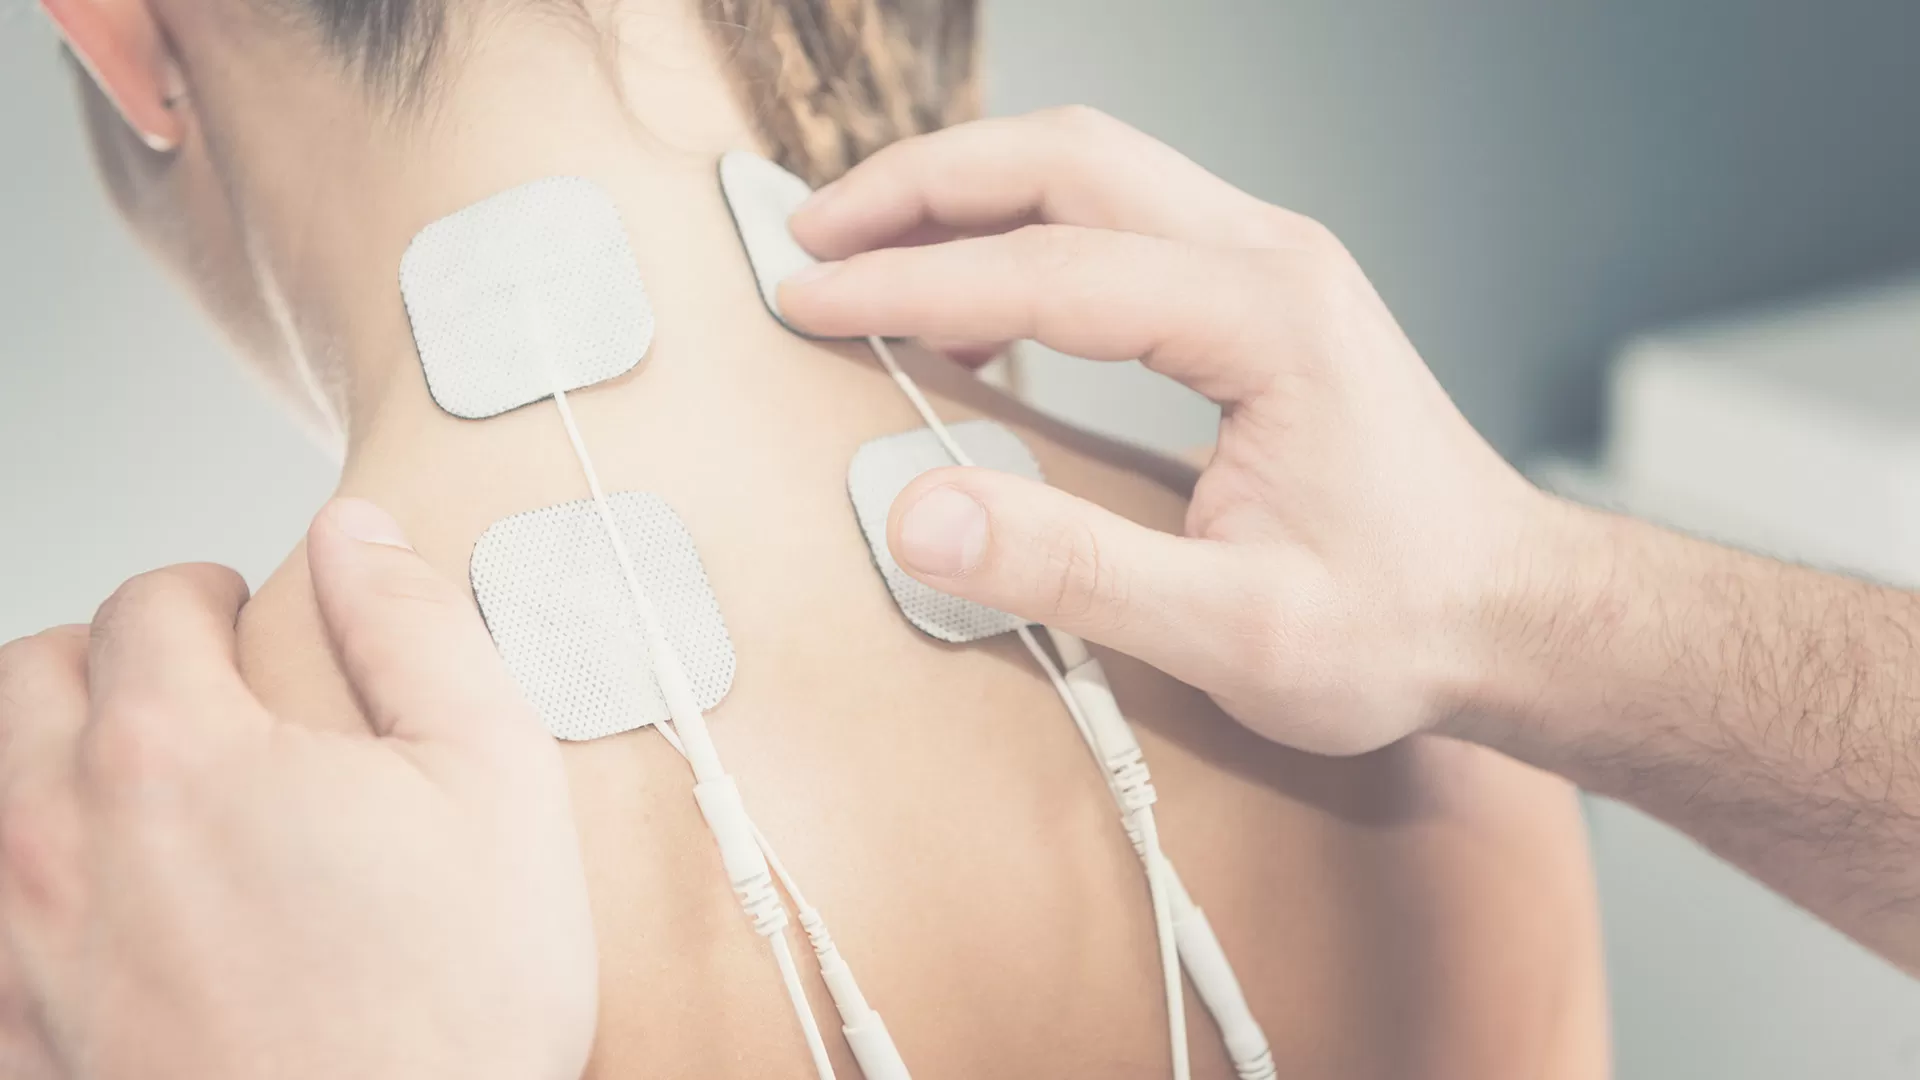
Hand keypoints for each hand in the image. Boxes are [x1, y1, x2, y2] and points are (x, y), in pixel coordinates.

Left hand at [0, 500, 596, 1079]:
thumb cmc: (449, 1016)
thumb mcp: (497, 782)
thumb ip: (418, 630)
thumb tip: (360, 536)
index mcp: (178, 756)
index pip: (150, 605)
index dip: (206, 590)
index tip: (241, 616)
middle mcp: (63, 844)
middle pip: (30, 681)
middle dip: (106, 656)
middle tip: (183, 684)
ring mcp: (23, 956)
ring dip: (46, 759)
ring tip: (134, 783)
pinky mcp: (19, 1046)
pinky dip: (25, 889)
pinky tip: (100, 912)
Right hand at [780, 107, 1556, 754]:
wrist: (1510, 610)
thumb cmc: (1398, 623)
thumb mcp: (1235, 630)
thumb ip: (1075, 571)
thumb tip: (919, 515)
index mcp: (1268, 318)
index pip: (1050, 271)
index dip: (911, 284)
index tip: (807, 304)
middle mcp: (1270, 257)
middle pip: (1066, 158)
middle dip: (922, 185)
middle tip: (811, 236)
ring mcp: (1269, 261)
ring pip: (1091, 168)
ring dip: (968, 192)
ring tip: (863, 246)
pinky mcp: (1259, 290)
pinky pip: (1120, 218)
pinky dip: (1024, 233)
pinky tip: (969, 304)